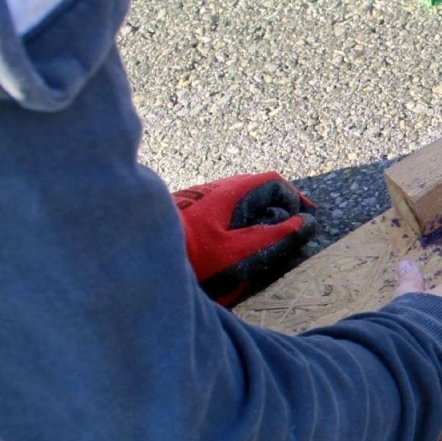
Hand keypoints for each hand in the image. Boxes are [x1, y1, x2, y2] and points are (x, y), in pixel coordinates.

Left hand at [173, 172, 317, 306]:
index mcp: (232, 193)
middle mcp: (215, 190)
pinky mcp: (185, 214)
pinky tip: (231, 253)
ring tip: (264, 249)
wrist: (132, 255)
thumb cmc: (190, 257)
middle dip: (278, 213)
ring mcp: (198, 200)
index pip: (275, 184)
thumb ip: (275, 238)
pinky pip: (220, 216)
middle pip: (257, 193)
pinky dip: (236, 228)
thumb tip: (306, 225)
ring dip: (257, 222)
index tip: (309, 219)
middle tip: (291, 236)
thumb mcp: (240, 252)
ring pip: (238, 204)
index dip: (297, 199)